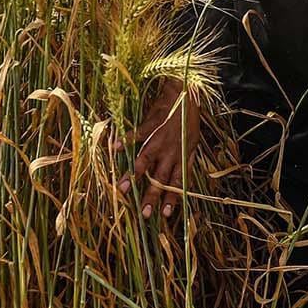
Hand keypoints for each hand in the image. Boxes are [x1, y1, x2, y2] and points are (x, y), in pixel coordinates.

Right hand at [111, 77, 200, 219]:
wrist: (186, 92)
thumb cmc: (188, 118)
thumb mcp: (192, 141)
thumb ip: (185, 159)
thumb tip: (181, 177)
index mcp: (182, 155)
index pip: (178, 182)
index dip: (172, 199)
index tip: (165, 216)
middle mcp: (172, 150)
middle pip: (160, 178)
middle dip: (151, 196)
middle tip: (143, 213)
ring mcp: (161, 138)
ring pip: (146, 160)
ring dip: (133, 175)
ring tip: (121, 188)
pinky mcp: (152, 123)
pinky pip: (137, 134)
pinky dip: (126, 141)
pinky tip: (114, 149)